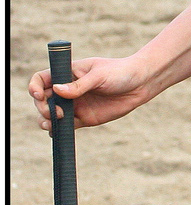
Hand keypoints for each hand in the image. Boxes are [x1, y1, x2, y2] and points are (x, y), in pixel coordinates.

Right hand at [28, 55, 158, 130]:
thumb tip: (56, 91)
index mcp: (67, 73)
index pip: (41, 79)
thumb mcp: (100, 75)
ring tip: (54, 123)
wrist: (141, 84)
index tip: (39, 95)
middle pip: (42, 100)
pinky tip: (58, 131)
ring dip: (46, 120)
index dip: (34, 87)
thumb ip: (79, 85)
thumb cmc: (121, 72)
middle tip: (57, 112)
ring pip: (50, 115)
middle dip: (42, 107)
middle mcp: (67, 89)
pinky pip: (65, 126)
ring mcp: (74, 104)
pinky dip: (58, 130)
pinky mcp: (83, 118)